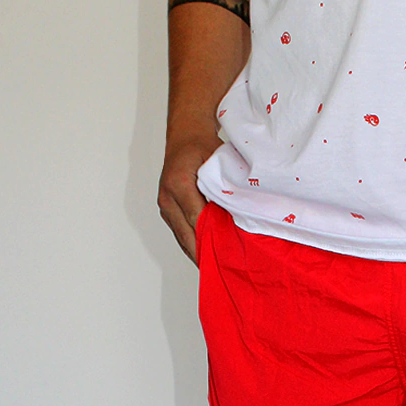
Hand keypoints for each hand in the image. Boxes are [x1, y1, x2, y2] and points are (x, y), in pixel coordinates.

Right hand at [157, 133, 220, 265]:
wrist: (185, 135)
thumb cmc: (202, 146)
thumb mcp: (219, 163)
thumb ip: (225, 188)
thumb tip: (240, 216)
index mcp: (179, 184)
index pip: (197, 220)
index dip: (212, 239)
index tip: (227, 255)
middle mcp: (167, 197)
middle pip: (187, 235)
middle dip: (206, 254)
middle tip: (224, 271)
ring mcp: (165, 205)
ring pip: (183, 238)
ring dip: (199, 253)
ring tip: (218, 270)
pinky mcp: (167, 210)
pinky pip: (181, 233)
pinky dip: (194, 245)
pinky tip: (208, 257)